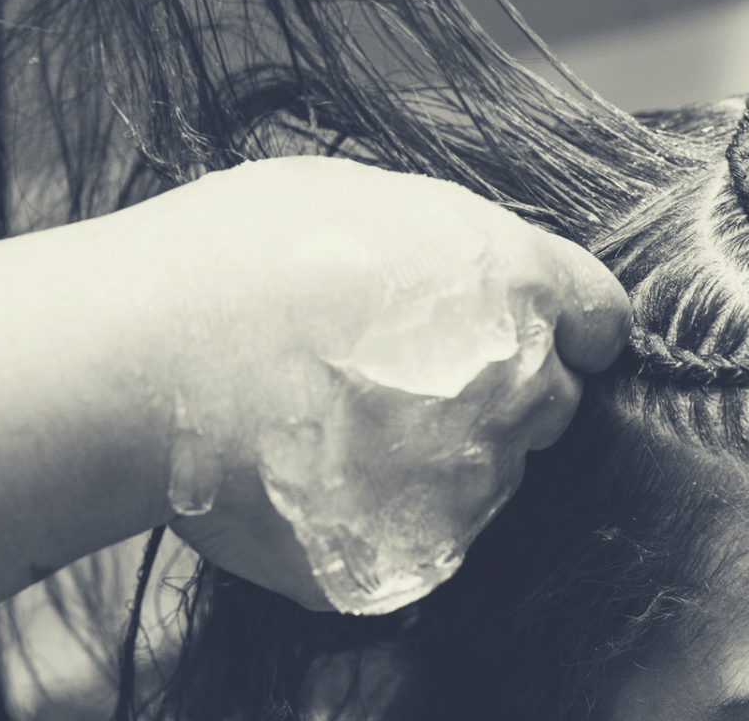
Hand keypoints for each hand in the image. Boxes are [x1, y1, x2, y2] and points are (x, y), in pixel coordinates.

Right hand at [126, 157, 628, 612]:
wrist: (146, 359)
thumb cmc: (241, 256)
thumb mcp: (365, 198)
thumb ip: (453, 243)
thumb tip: (475, 271)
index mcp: (516, 284)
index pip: (602, 315)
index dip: (579, 324)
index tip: (558, 332)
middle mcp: (516, 386)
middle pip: (552, 398)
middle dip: (508, 385)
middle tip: (414, 371)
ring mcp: (469, 479)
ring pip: (491, 468)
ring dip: (446, 447)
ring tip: (346, 418)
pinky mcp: (416, 550)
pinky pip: (429, 528)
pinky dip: (393, 504)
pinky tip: (325, 469)